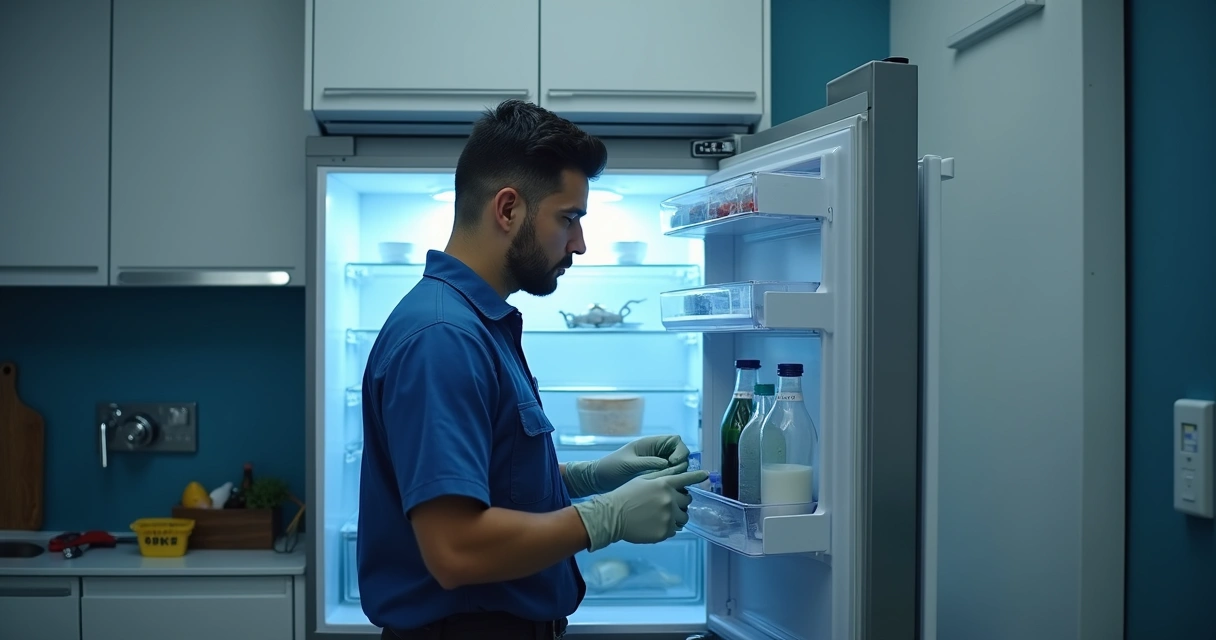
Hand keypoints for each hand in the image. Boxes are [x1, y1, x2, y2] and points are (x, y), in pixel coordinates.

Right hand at [572, 463, 708, 551]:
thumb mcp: (643, 479)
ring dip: (676, 516)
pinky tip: (654, 524)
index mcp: (664, 484)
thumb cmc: (625, 495)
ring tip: (661, 516)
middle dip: (680, 502)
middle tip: (666, 504)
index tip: (706, 475)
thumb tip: (677, 475)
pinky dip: (668, 528)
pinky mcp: (665, 532)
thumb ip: (662, 477)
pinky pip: (674, 530)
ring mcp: (668, 517)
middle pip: (687, 500)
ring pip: (683, 518)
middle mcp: (670, 499)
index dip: (697, 476)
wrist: (612, 516)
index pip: (686, 479)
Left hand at [586, 435, 690, 493]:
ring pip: (676, 468)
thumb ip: (648, 462)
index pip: (675, 441)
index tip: (674, 463)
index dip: (679, 451)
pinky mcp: (654, 477)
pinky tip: (666, 491)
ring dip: (677, 475)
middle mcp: (656, 453)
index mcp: (650, 444)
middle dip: (680, 465)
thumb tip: (668, 464)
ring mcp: (656, 465)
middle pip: (679, 455)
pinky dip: (671, 483)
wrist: (598, 480)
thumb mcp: (628, 464)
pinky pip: (669, 478)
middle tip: (673, 477)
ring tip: (669, 486)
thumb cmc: (610, 468)